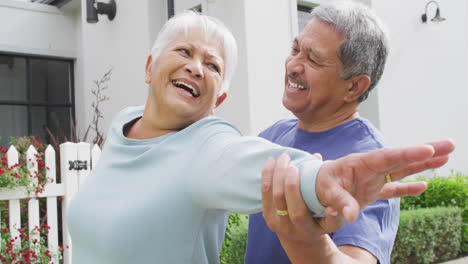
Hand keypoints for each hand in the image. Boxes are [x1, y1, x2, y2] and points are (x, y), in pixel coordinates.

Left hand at [261, 154, 342, 245]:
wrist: (301, 239)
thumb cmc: (321, 223)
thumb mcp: (332, 220)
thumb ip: (336, 201)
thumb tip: (331, 181)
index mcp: (305, 229)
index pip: (297, 212)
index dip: (294, 191)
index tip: (297, 169)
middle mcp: (288, 228)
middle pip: (281, 200)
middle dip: (283, 177)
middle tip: (290, 161)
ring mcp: (275, 222)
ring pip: (271, 195)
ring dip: (274, 173)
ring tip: (282, 158)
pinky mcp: (266, 216)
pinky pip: (264, 193)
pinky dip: (267, 176)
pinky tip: (271, 162)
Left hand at [316, 139, 454, 222]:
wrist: (311, 188)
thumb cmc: (317, 184)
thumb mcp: (325, 191)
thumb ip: (339, 202)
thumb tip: (351, 217)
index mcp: (360, 163)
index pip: (388, 157)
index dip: (408, 153)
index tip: (429, 148)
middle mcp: (371, 168)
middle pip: (402, 158)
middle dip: (425, 152)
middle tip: (450, 145)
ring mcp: (374, 178)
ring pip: (403, 169)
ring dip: (423, 164)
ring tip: (446, 157)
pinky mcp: (373, 189)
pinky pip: (394, 187)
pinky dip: (408, 187)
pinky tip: (424, 186)